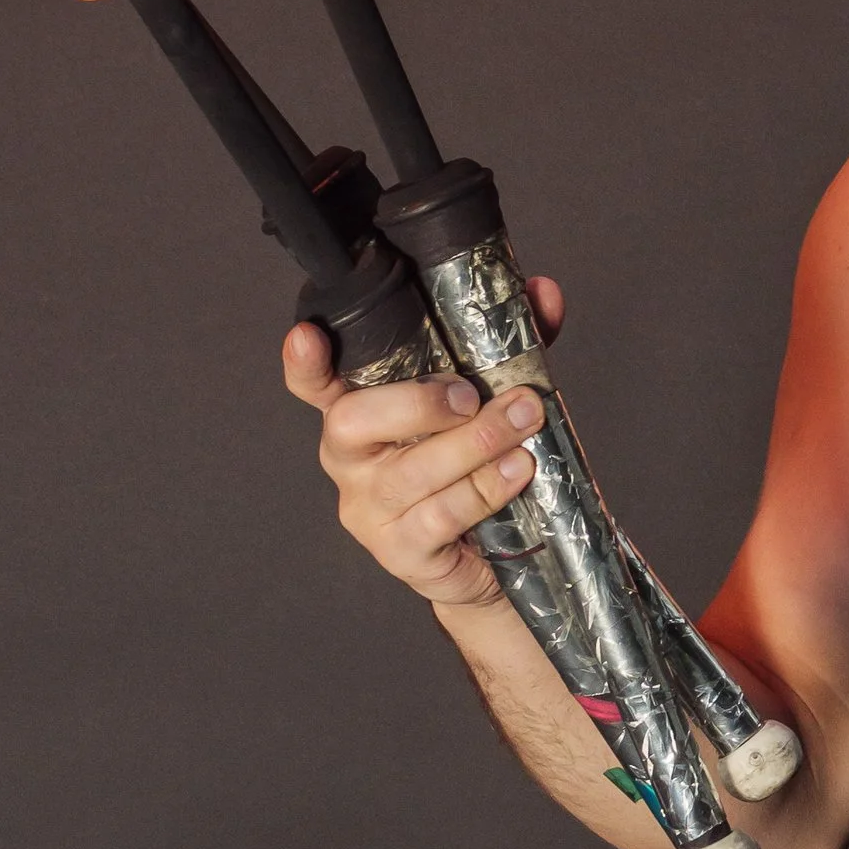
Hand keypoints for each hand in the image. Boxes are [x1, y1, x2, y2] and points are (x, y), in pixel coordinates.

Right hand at [281, 277, 566, 609]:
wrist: (490, 556)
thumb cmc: (476, 463)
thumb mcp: (489, 398)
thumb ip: (509, 346)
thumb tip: (544, 293)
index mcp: (360, 410)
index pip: (314, 384)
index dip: (305, 363)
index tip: (308, 335)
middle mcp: (350, 459)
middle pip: (351, 421)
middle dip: (419, 402)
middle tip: (473, 396)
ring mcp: (368, 509)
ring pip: (409, 472)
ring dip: (474, 443)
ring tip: (521, 423)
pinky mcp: (400, 551)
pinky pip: (438, 517)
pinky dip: (484, 489)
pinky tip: (516, 471)